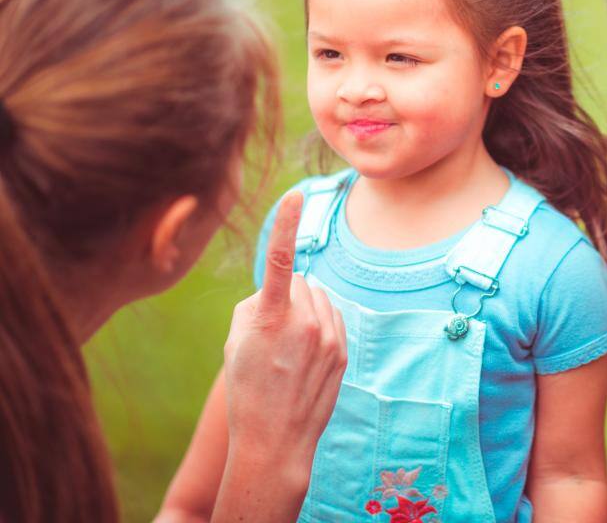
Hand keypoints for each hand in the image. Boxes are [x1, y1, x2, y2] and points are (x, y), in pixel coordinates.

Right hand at [221, 191, 347, 497]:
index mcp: (271, 318)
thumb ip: (256, 304)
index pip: (279, 260)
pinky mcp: (343, 349)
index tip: (295, 195)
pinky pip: (331, 318)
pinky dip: (318, 325)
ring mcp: (329, 336)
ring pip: (316, 299)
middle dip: (284, 296)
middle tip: (268, 336)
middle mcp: (305, 322)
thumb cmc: (247, 388)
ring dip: (303, 310)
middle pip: (298, 283)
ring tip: (286, 351)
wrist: (275, 440)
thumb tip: (279, 288)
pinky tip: (303, 355)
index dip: (286, 224)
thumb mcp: (236, 342)